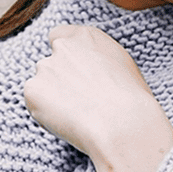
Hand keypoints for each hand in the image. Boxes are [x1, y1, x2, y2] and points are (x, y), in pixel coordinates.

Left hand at [25, 25, 172, 171]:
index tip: (83, 88)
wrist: (128, 134)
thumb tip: (100, 76)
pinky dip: (44, 119)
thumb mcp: (130, 79)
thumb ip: (108, 68)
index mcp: (95, 36)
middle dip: (59, 84)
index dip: (72, 66)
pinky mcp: (33, 90)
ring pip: (39, 86)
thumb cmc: (140, 117)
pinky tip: (67, 128)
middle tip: (84, 113)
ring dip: (51, 104)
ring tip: (80, 123)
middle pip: (49, 63)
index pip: (64, 39)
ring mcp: (48, 66)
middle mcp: (68, 44)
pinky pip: (32, 105)